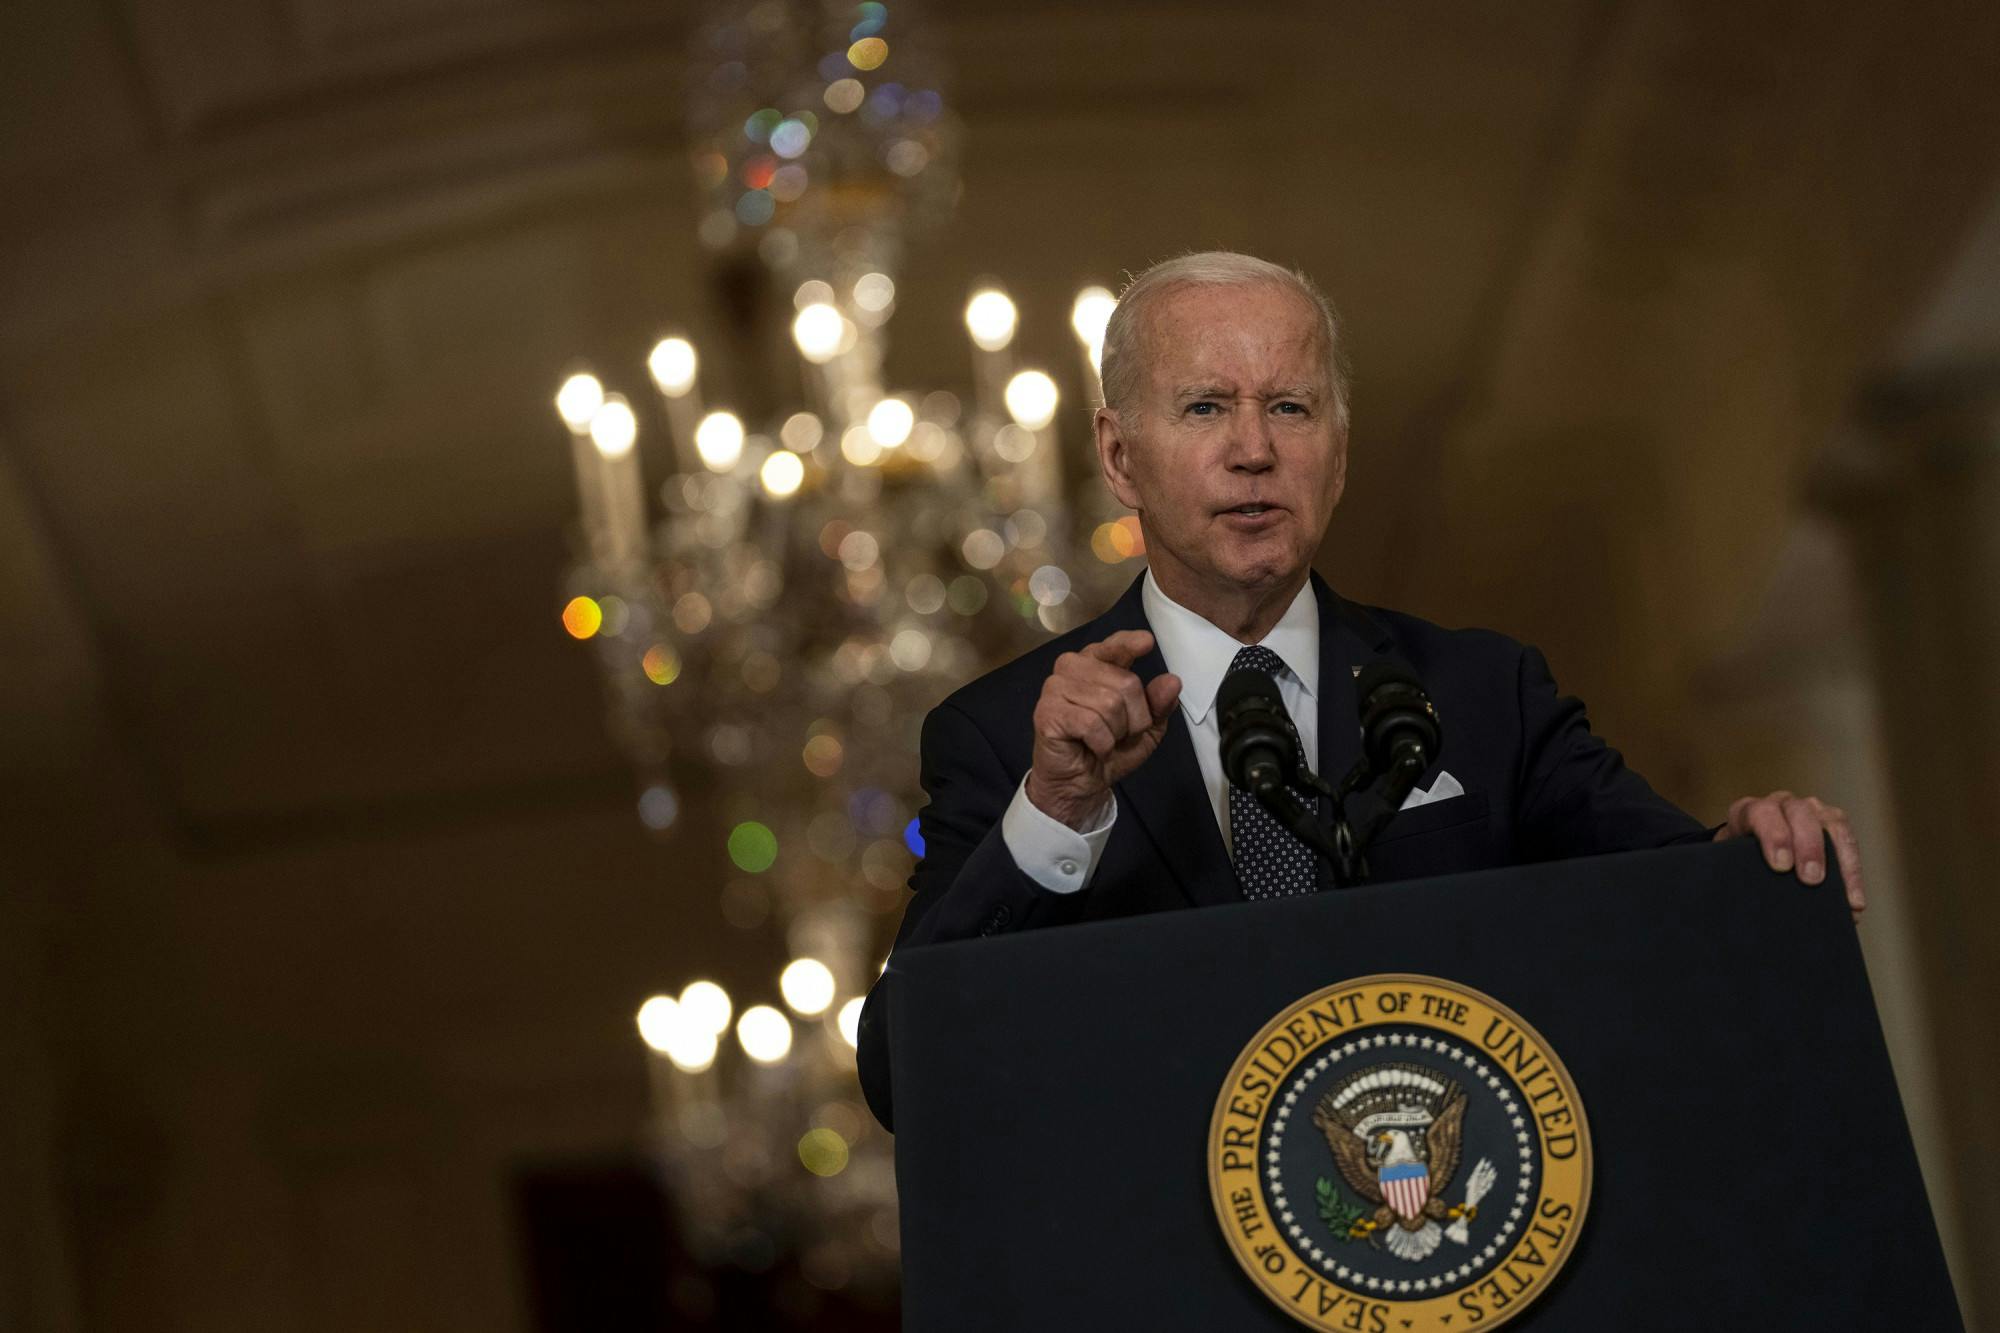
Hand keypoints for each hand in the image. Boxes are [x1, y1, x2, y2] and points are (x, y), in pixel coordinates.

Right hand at [1026, 630, 1182, 830]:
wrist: (1080, 784)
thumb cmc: (1109, 749)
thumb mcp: (1145, 728)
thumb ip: (1159, 704)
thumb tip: (1172, 682)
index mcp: (1097, 663)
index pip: (1115, 646)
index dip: (1130, 644)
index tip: (1146, 642)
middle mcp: (1073, 667)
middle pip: (1126, 683)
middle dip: (1134, 718)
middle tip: (1119, 735)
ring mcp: (1056, 687)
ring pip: (1110, 703)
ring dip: (1116, 733)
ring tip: (1103, 741)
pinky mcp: (1047, 711)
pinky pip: (1091, 723)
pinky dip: (1102, 743)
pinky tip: (1092, 748)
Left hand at [1714, 791, 1864, 920]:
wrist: (1745, 854)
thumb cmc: (1735, 861)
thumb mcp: (1725, 863)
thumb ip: (1725, 873)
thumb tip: (1727, 900)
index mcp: (1750, 811)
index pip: (1761, 813)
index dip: (1773, 836)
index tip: (1781, 866)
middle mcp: (1782, 804)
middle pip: (1801, 814)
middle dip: (1808, 847)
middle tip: (1812, 880)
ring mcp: (1811, 811)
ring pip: (1832, 824)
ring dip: (1840, 860)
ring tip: (1844, 899)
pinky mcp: (1833, 824)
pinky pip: (1849, 842)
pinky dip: (1853, 874)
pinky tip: (1854, 903)